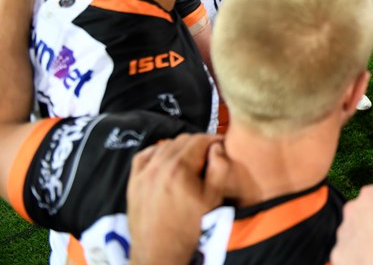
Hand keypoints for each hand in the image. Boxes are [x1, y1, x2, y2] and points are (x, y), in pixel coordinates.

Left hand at [128, 134, 228, 264]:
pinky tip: (165, 160)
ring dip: (179, 147)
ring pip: (164, 145)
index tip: (220, 145)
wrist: (160, 252)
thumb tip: (217, 147)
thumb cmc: (189, 227)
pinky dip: (156, 152)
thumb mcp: (213, 198)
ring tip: (190, 160)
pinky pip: (144, 155)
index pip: (199, 140)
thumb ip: (219, 168)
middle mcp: (158, 166)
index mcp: (179, 168)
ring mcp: (143, 174)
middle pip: (182, 140)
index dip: (213, 140)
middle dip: (198, 143)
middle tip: (208, 154)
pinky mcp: (133, 182)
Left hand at [331, 185, 372, 264]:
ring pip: (350, 237)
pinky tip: (371, 261)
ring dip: (361, 244)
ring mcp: (343, 231)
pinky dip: (356, 259)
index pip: (372, 198)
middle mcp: (352, 208)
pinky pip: (346, 256)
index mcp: (371, 194)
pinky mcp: (338, 252)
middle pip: (357, 216)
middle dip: (367, 226)